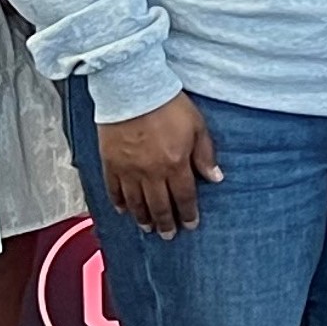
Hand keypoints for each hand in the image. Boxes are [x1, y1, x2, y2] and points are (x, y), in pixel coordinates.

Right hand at [99, 94, 218, 237]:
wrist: (132, 89)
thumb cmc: (168, 105)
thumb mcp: (197, 126)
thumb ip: (205, 154)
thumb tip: (216, 178)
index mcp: (175, 164)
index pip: (184, 197)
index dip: (188, 213)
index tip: (190, 225)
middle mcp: (151, 173)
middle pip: (159, 205)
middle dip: (166, 223)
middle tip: (168, 235)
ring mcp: (129, 170)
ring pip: (136, 203)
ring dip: (143, 218)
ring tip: (148, 228)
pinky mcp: (110, 163)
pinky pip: (114, 190)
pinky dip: (119, 202)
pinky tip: (123, 210)